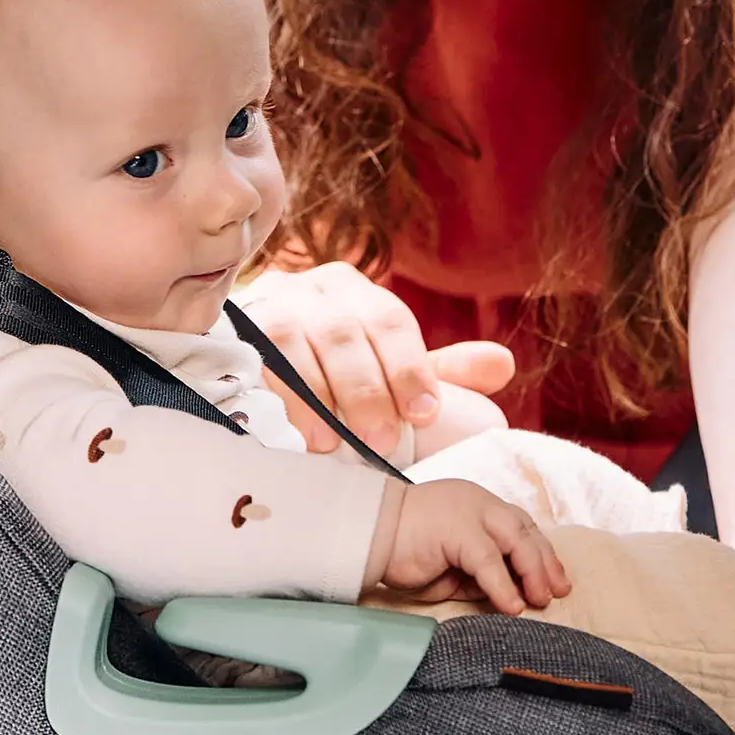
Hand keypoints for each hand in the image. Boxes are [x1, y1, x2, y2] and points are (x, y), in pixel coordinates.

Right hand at [240, 264, 510, 450]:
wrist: (243, 353)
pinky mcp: (230, 333)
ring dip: (318, 395)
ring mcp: (266, 306)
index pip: (388, 319)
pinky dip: (276, 397)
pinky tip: (292, 433)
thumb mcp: (383, 366)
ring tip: (334, 446)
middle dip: (366, 389)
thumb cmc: (327, 366)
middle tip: (383, 441)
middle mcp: (309, 288)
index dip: (409, 368)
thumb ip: (440, 370)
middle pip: (343, 332)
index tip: (424, 415)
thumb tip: (504, 366)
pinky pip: (252, 359)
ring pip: (295, 341)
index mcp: (353, 289)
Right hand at [366, 480, 569, 615]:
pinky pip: (489, 561)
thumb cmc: (403, 551)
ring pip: (515, 540)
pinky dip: (504, 586)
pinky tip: (513, 607)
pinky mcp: (458, 529)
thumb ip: (480, 573)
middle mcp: (478, 502)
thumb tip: (510, 595)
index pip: (519, 525)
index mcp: (476, 504)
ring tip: (539, 601)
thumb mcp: (452, 565)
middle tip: (557, 592)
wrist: (366, 534)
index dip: (540, 552)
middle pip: (524, 529)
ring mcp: (469, 511)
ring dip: (532, 572)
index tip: (554, 580)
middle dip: (545, 562)